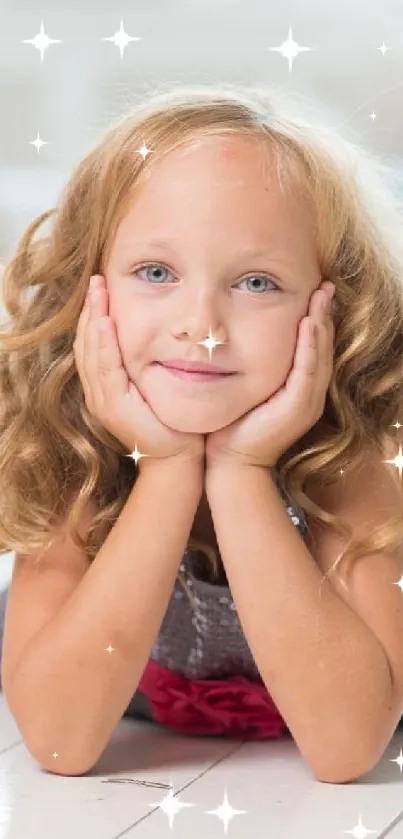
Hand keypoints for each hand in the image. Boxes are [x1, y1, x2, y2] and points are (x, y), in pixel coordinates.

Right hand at [73, 275, 204, 468]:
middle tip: (97, 279)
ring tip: (98, 291)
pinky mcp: (115, 408)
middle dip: (91, 309)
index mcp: (106, 386)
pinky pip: (105, 370)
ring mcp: (104, 401)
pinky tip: (107, 323)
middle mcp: (99, 393)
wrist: (180, 460)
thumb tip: (162, 331)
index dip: (95, 313)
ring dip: (94, 319)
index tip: (102, 285)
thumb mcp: (158, 385)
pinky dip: (104, 344)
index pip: (94, 342)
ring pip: (91, 352)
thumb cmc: (175, 423)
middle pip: (87, 342)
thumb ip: (151, 362)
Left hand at [205, 281, 334, 469]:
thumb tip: (236, 335)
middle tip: (325, 284)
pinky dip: (309, 345)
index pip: (313, 347)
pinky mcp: (297, 408)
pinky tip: (308, 323)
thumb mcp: (246, 388)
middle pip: (323, 346)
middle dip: (325, 314)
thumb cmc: (232, 426)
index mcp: (300, 390)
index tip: (314, 291)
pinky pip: (308, 370)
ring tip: (321, 295)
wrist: (230, 462)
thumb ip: (251, 365)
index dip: (317, 319)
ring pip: (319, 355)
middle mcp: (310, 395)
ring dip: (321, 323)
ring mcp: (307, 403)